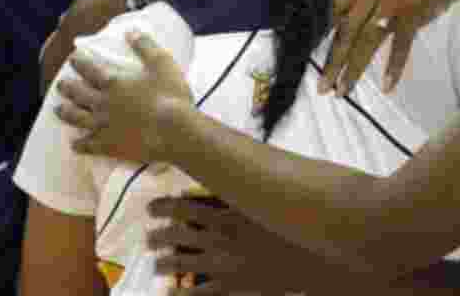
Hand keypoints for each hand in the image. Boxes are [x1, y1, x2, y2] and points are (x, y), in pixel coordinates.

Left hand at [54, 31, 193, 163]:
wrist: (174, 131)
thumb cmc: (171, 96)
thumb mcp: (162, 63)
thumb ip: (145, 46)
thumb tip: (130, 31)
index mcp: (114, 83)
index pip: (90, 70)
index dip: (79, 62)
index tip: (73, 58)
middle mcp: (103, 104)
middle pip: (78, 94)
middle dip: (67, 87)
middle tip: (60, 84)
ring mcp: (103, 126)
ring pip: (77, 118)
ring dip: (65, 113)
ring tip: (58, 109)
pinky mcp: (109, 146)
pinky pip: (88, 146)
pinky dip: (79, 144)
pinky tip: (74, 144)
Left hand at [148, 196, 309, 294]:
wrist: (311, 256)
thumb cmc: (291, 224)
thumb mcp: (268, 201)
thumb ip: (246, 192)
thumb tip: (232, 176)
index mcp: (228, 214)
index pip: (184, 207)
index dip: (163, 207)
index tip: (152, 207)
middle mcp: (219, 238)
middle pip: (176, 235)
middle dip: (158, 236)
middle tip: (149, 237)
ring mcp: (223, 264)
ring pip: (179, 264)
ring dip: (163, 263)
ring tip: (157, 263)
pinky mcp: (231, 286)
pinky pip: (197, 294)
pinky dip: (179, 295)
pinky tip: (170, 294)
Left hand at [320, 0, 459, 95]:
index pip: (338, 7)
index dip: (330, 30)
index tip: (330, 48)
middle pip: (346, 31)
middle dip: (332, 61)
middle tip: (322, 86)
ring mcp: (392, 5)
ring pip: (366, 42)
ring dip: (352, 70)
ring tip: (342, 91)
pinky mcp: (412, 16)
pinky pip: (400, 46)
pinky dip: (394, 67)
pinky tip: (387, 87)